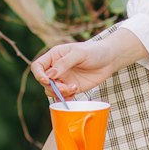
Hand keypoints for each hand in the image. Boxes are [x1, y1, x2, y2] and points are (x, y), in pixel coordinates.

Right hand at [30, 27, 146, 99]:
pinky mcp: (72, 87)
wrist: (110, 59)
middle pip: (44, 81)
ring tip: (73, 89)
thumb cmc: (94, 51)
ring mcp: (63, 78)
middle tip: (66, 87)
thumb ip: (64, 63)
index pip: (38, 66)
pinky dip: (65, 98)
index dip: (38, 74)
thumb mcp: (79, 53)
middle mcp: (56, 68)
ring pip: (51, 91)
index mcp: (54, 56)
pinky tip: (73, 95)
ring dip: (59, 93)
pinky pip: (62, 96)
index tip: (46, 80)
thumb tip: (49, 75)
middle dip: (53, 87)